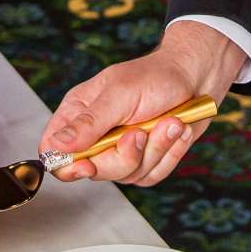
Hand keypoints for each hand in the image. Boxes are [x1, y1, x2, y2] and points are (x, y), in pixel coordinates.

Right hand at [38, 22, 244, 184]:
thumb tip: (56, 146)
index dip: (66, 165)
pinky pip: (152, 175)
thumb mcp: (119, 95)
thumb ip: (88, 123)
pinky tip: (176, 129)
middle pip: (94, 170)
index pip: (54, 150)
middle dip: (124, 155)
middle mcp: (98, 135)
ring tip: (169, 122)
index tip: (88, 164)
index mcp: (80, 113)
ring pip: (127, 175)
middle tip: (140, 132)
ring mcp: (122, 149)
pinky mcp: (147, 159)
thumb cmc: (156, 76)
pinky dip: (169, 153)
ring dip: (155, 149)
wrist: (196, 77)